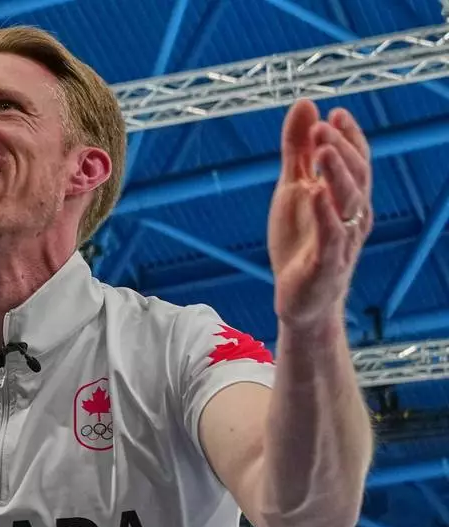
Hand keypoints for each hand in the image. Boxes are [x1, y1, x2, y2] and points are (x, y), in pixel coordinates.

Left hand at [267, 98, 371, 331]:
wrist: (301, 299)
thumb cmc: (301, 242)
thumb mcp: (292, 188)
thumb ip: (296, 150)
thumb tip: (305, 104)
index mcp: (346, 196)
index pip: (356, 160)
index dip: (349, 137)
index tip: (336, 114)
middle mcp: (352, 215)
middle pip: (355, 176)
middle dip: (341, 149)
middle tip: (321, 128)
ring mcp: (342, 239)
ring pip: (348, 202)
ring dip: (336, 174)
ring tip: (321, 151)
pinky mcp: (326, 263)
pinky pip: (330, 236)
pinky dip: (324, 214)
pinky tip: (315, 194)